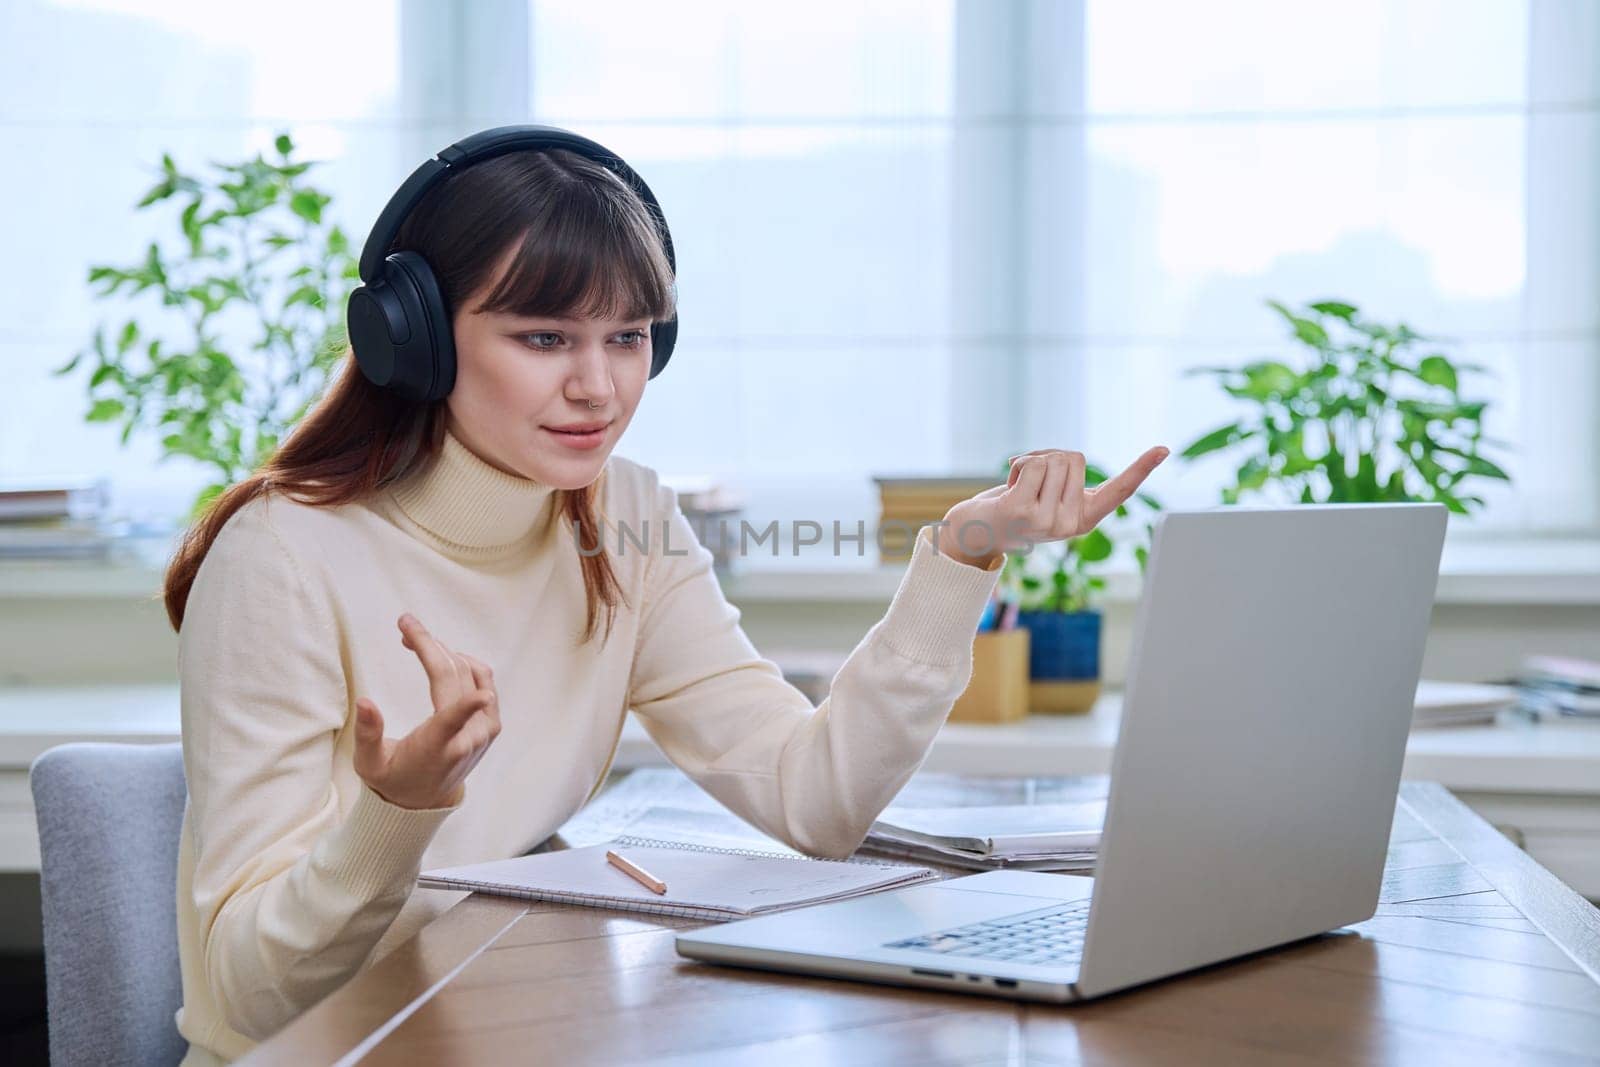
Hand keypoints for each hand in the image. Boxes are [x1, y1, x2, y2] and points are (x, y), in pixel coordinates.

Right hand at [352, 613, 501, 809]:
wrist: (425, 798)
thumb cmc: (394, 778)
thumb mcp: (370, 764)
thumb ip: (368, 735)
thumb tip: (365, 702)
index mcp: (437, 749)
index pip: (453, 724)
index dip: (467, 706)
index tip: (480, 693)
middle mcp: (468, 738)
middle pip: (454, 680)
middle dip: (428, 645)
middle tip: (404, 624)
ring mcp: (485, 728)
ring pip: (471, 673)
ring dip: (443, 650)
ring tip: (414, 639)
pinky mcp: (492, 721)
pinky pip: (484, 678)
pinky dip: (462, 661)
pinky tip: (441, 653)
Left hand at [934, 447, 1169, 568]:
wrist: (978, 531)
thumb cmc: (1016, 506)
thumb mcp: (1048, 495)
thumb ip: (1065, 480)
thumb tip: (1064, 461)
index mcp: (1084, 518)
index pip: (1120, 491)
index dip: (1142, 468)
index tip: (1164, 448)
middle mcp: (1070, 524)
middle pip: (1075, 458)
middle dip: (1050, 457)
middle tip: (1030, 481)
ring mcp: (1048, 520)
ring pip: (1054, 458)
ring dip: (1031, 461)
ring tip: (1019, 485)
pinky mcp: (1023, 511)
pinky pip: (1033, 463)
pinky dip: (1018, 464)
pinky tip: (1008, 487)